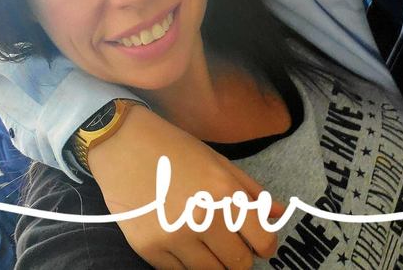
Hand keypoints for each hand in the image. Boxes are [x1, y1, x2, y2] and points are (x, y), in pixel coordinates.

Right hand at [88, 106, 282, 268]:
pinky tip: (180, 239)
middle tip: (228, 239)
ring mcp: (174, 237)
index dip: (265, 245)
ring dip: (214, 261)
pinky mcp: (149, 249)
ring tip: (204, 238)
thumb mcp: (218, 161)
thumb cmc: (175, 148)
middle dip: (239, 254)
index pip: (263, 242)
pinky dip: (186, 263)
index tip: (258, 242)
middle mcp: (202, 219)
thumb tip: (278, 214)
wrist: (124, 145)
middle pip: (239, 265)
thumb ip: (251, 190)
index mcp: (225, 193)